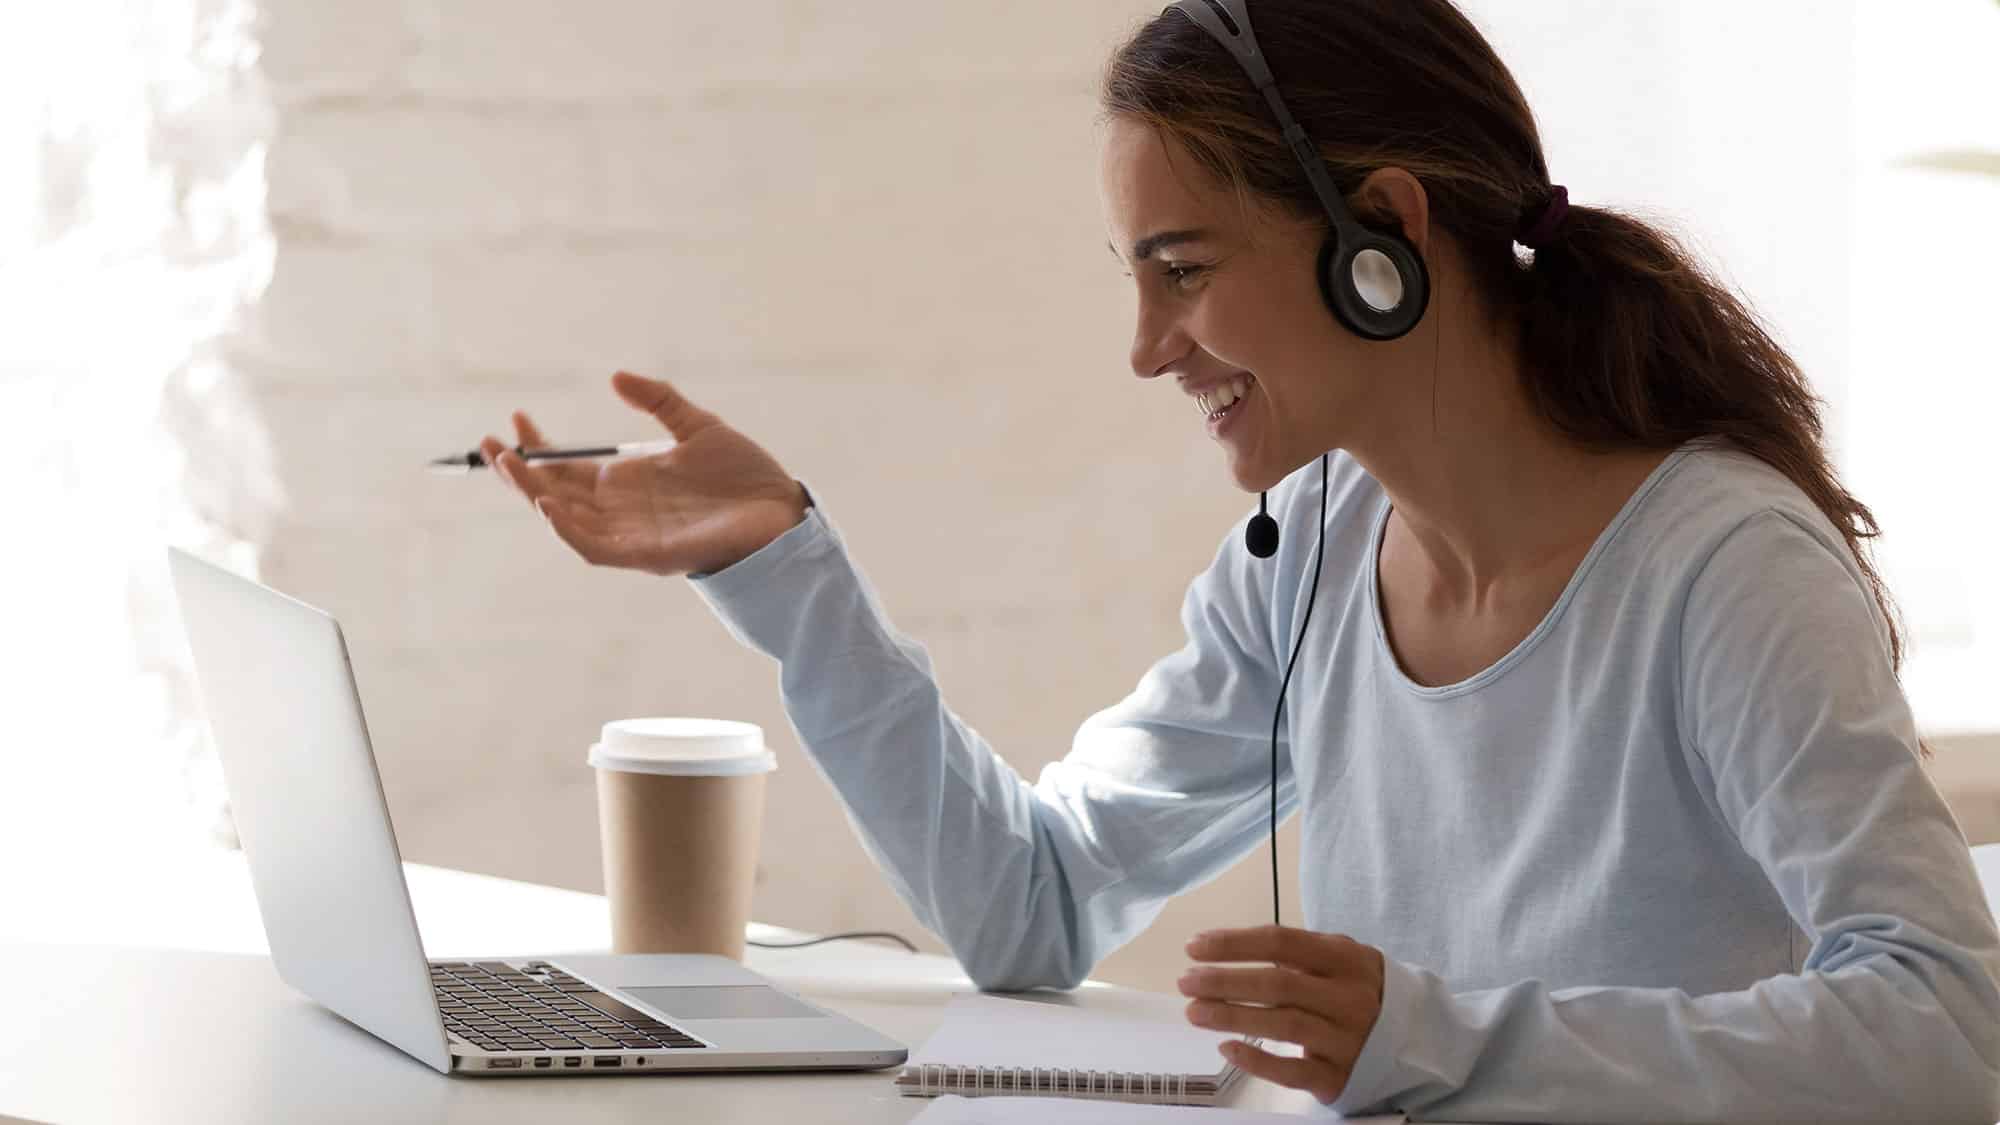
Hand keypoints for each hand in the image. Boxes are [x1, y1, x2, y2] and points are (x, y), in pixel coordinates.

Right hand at [480, 371, 807, 576]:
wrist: (782, 509)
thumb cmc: (744, 476)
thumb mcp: (697, 426)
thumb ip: (658, 401)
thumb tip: (615, 376)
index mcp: (628, 483)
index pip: (567, 468)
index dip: (539, 446)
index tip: (517, 417)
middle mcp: (622, 511)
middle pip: (555, 494)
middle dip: (519, 473)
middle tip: (490, 444)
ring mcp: (632, 534)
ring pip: (566, 521)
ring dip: (535, 496)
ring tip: (511, 466)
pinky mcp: (648, 555)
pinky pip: (596, 548)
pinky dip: (569, 530)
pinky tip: (549, 506)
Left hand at [1178, 925, 1385, 1104]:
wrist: (1413, 1039)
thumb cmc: (1358, 990)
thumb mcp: (1340, 958)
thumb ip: (1296, 951)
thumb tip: (1226, 949)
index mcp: (1345, 959)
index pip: (1282, 942)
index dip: (1234, 943)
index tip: (1194, 947)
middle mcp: (1348, 998)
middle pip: (1278, 984)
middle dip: (1225, 981)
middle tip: (1186, 982)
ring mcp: (1346, 1040)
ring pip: (1283, 1025)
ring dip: (1232, 1016)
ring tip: (1194, 1011)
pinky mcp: (1339, 1077)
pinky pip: (1293, 1071)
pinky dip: (1258, 1060)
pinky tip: (1226, 1048)